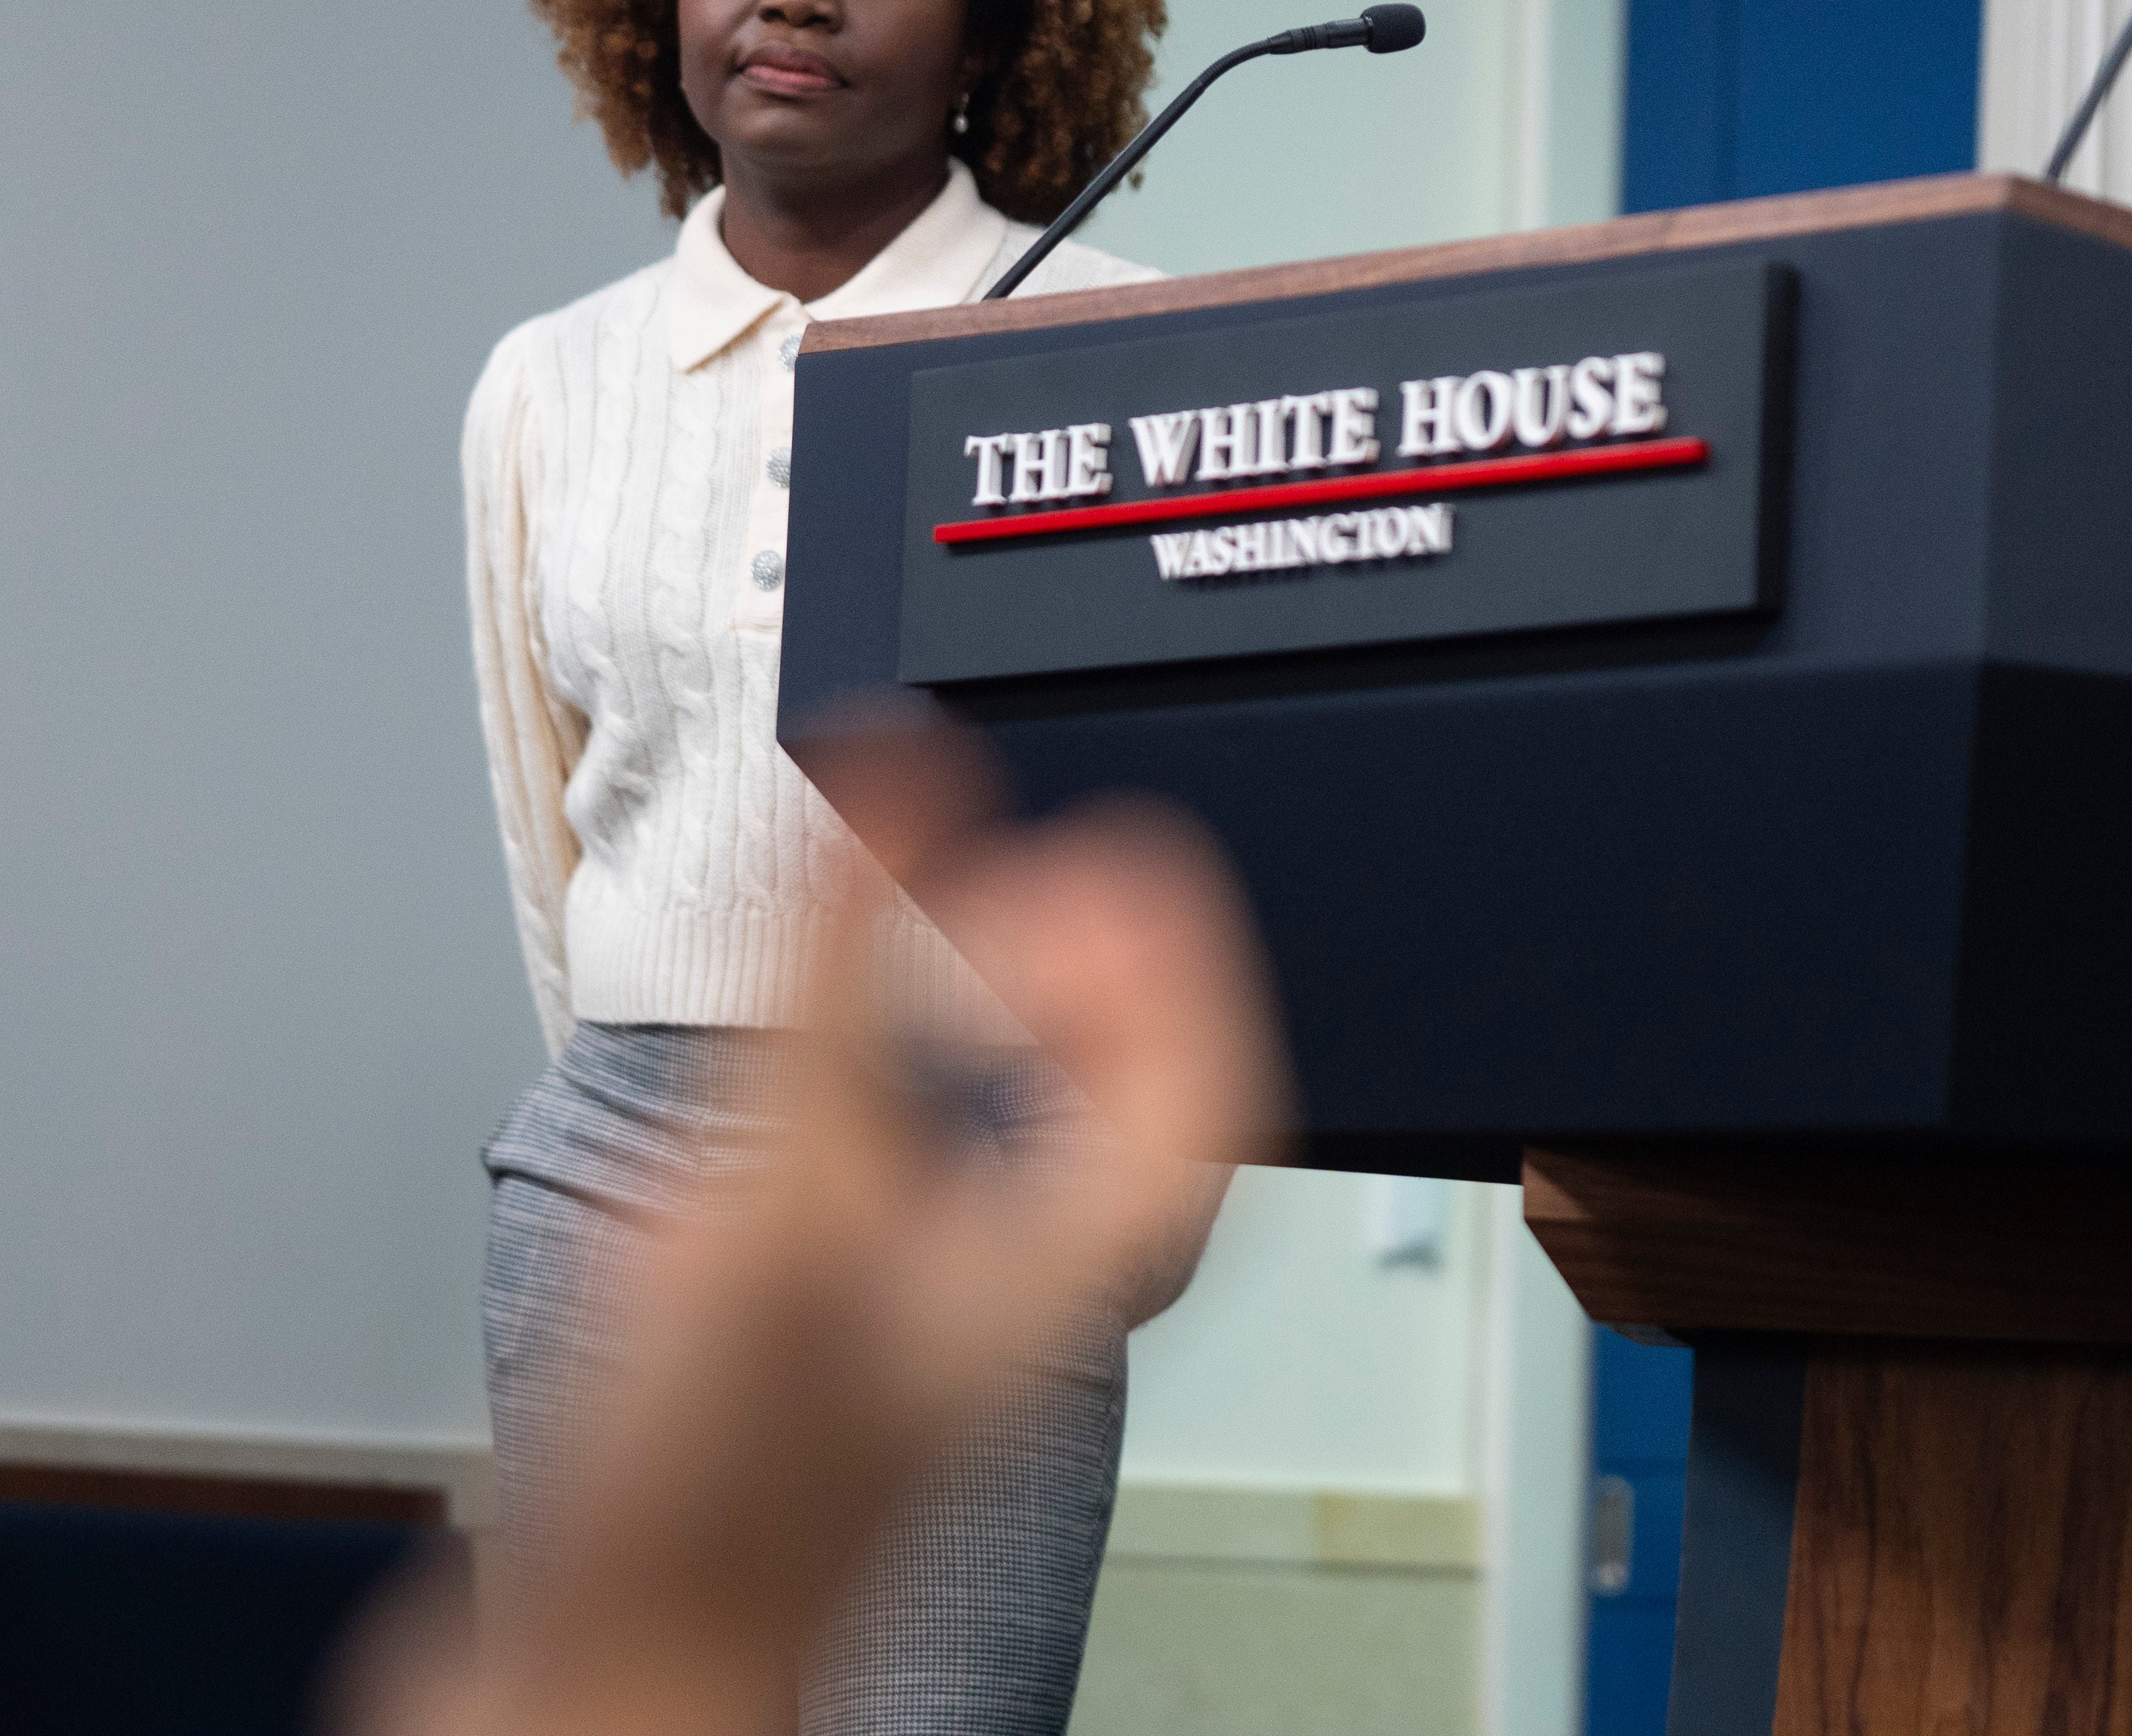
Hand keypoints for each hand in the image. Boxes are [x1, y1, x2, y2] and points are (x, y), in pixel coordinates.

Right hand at [343, 719, 1286, 1735]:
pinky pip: (947, 1172)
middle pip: (1141, 1092)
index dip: (1180, 953)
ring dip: (1003, 1020)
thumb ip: (846, 969)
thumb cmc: (724, 1484)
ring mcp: (954, 1312)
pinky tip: (836, 1055)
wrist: (624, 1654)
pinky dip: (919, 1087)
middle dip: (1090, 968)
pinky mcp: (867, 1330)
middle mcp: (1039, 1282)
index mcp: (1082, 1249)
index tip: (1113, 853)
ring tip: (943, 936)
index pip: (1213, 1072)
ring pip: (1044, 1131)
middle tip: (1017, 889)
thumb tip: (913, 776)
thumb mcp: (791, 1174)